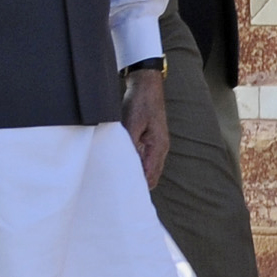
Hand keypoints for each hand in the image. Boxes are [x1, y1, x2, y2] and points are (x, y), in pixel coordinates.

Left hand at [123, 69, 168, 187]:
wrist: (146, 85)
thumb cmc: (141, 101)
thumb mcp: (131, 123)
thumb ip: (129, 144)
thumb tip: (124, 164)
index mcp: (158, 147)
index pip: (150, 177)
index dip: (137, 186)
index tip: (122, 191)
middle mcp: (160, 149)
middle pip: (150, 176)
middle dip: (136, 182)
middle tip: (117, 186)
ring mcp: (156, 145)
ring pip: (147, 168)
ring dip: (135, 172)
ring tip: (118, 176)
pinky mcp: (150, 140)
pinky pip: (144, 159)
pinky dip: (135, 163)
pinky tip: (122, 161)